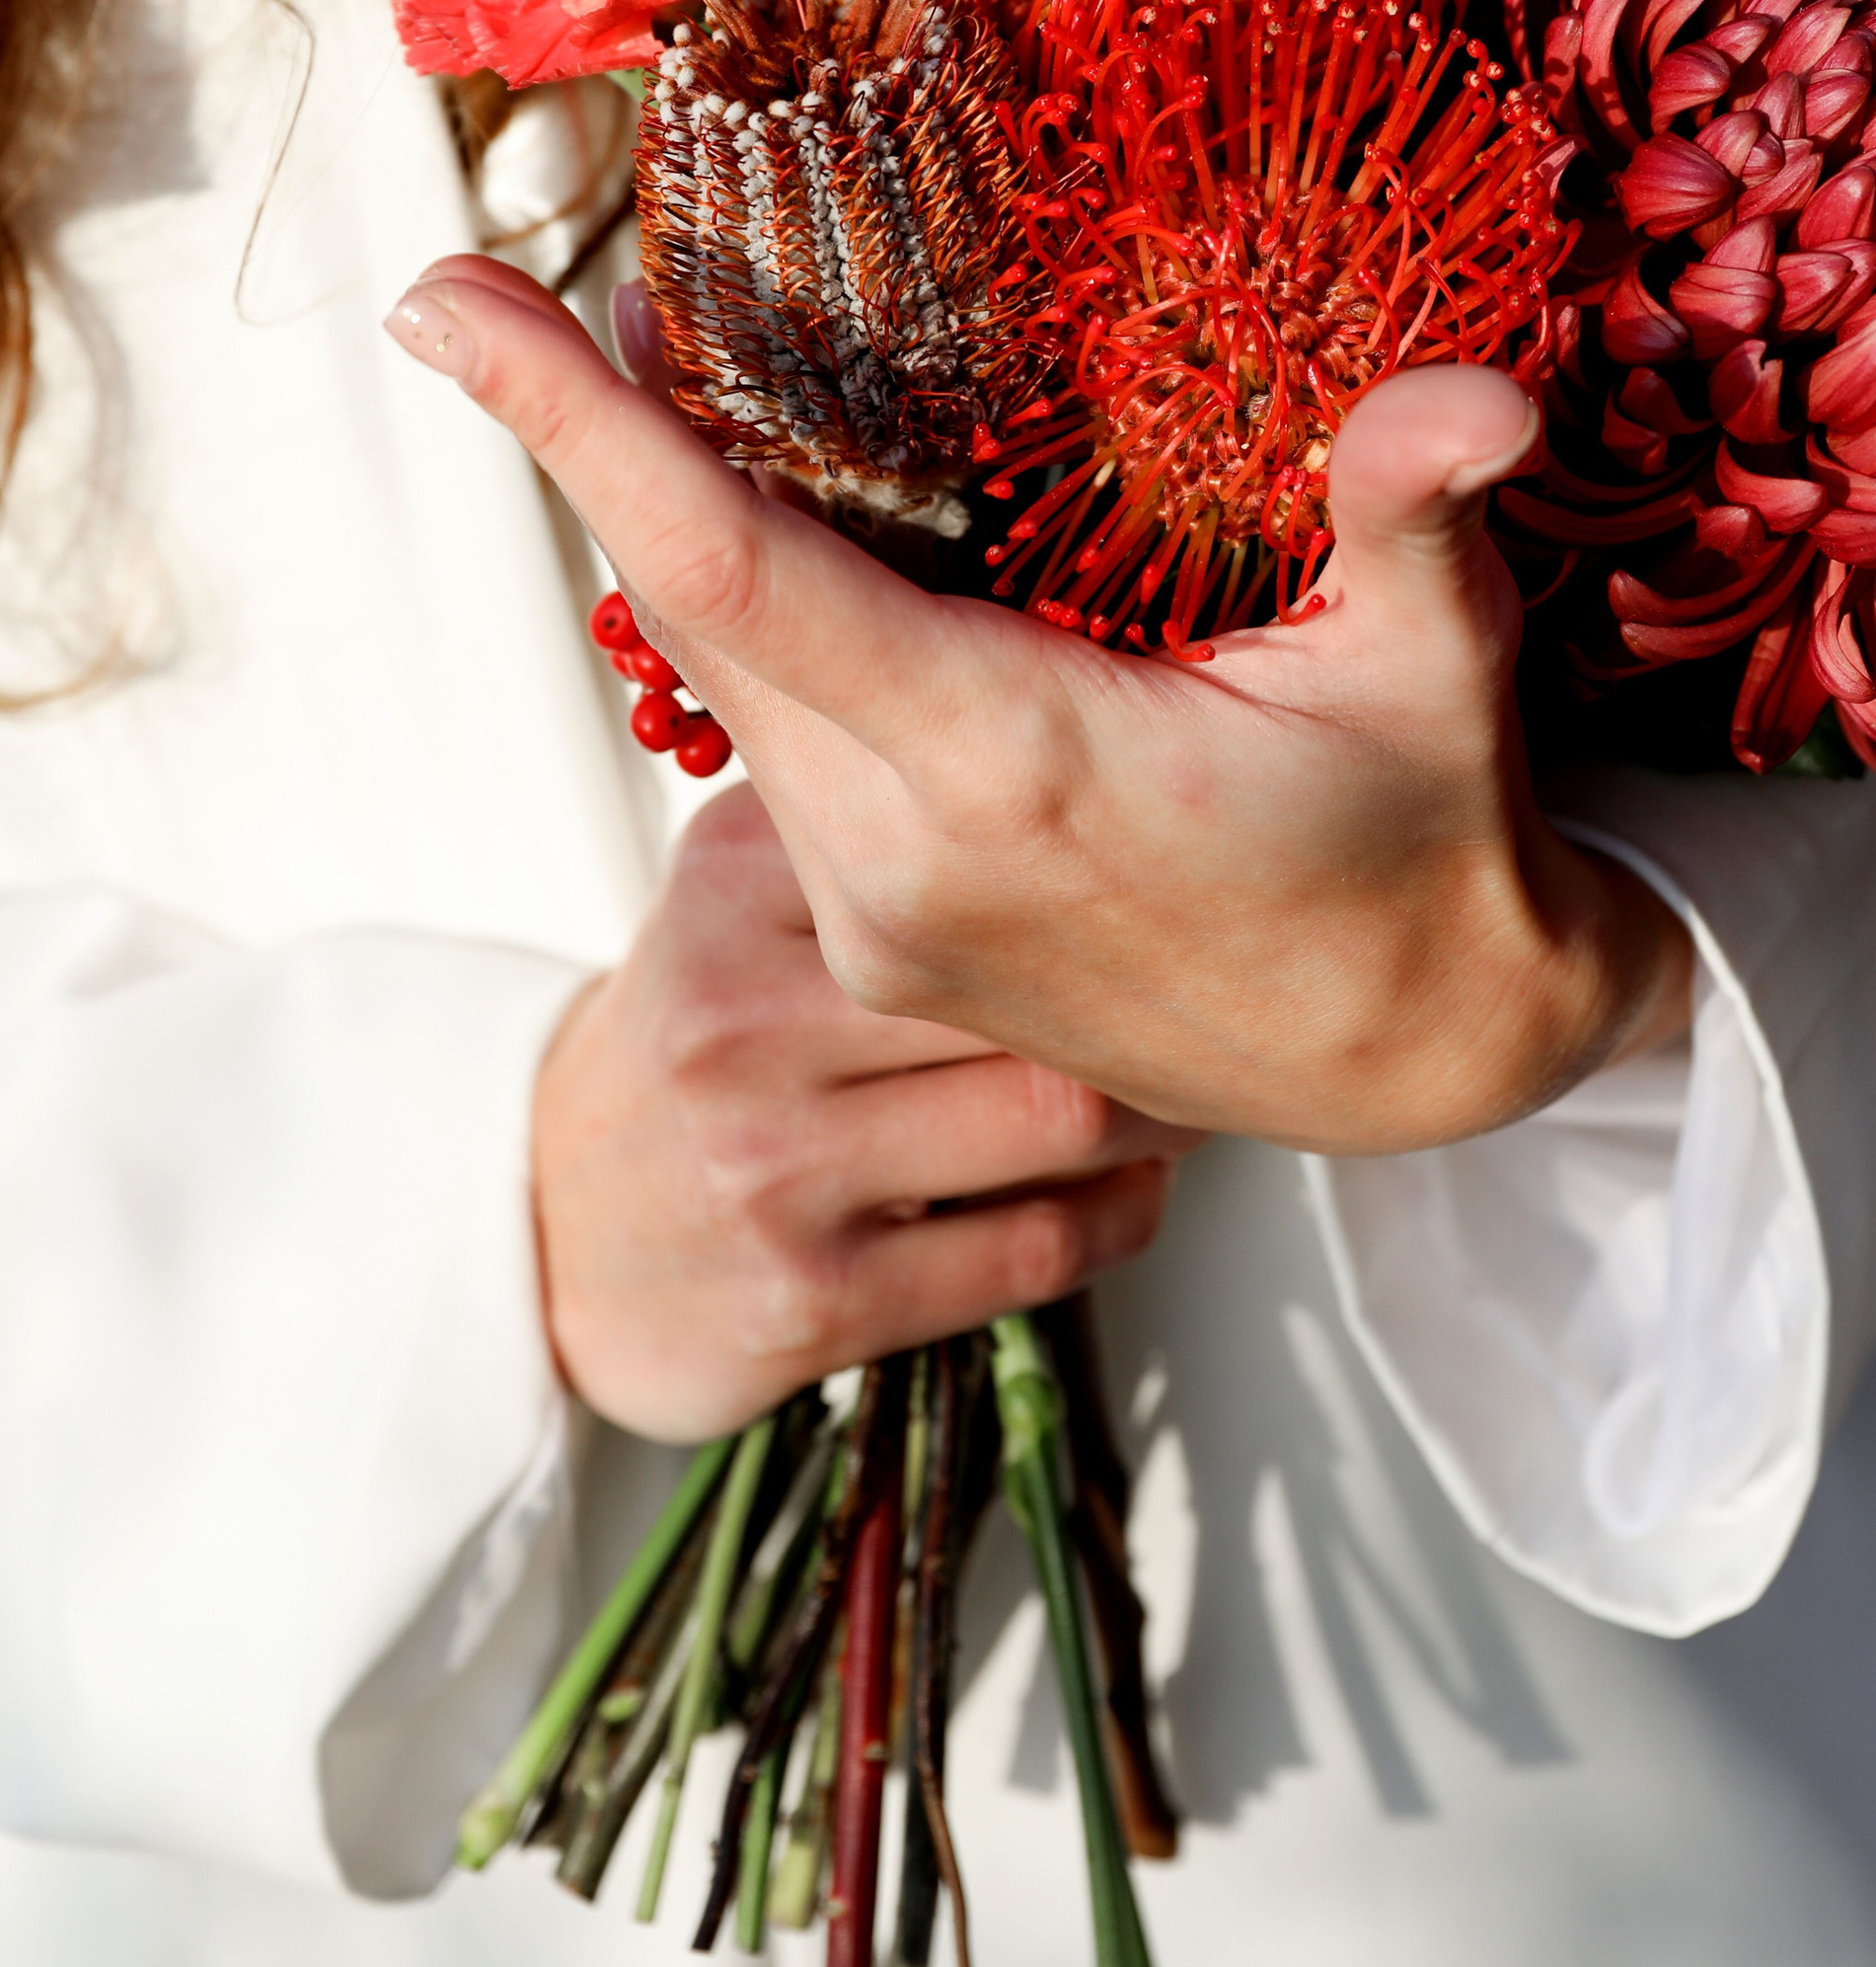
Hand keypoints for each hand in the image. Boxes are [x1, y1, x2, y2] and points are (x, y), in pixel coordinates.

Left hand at [394, 258, 1696, 1156]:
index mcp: (1001, 768)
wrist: (1416, 1056)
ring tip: (675, 369)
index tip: (445, 305)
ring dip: (681, 528)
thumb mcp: (1437, 664)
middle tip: (513, 290)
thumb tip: (1475, 392)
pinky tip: (801, 533)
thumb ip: (1419, 511)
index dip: (574, 427)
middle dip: (593, 440)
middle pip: (686, 599)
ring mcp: (873, 910)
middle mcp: (895, 854)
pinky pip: (772, 736)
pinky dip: (752, 620)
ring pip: (723, 672)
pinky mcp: (880, 930)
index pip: (729, 564)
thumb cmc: (1424, 841)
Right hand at [533, 779, 1194, 1439]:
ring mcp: (774, 1164)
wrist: (551, 1230)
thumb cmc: (705, 1029)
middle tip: (1232, 959)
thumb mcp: (742, 878)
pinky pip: (1036, 1247)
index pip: (956, 817)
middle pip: (1027, 968)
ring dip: (1165, 1098)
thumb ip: (864, 785)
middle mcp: (745, 1013)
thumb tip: (1057, 667)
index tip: (1176, 822)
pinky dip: (1126, 1209)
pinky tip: (1141, 1178)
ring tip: (1199, 1069)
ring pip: (1057, 1112)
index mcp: (736, 876)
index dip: (1097, 830)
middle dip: (1156, 970)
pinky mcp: (813, 1299)